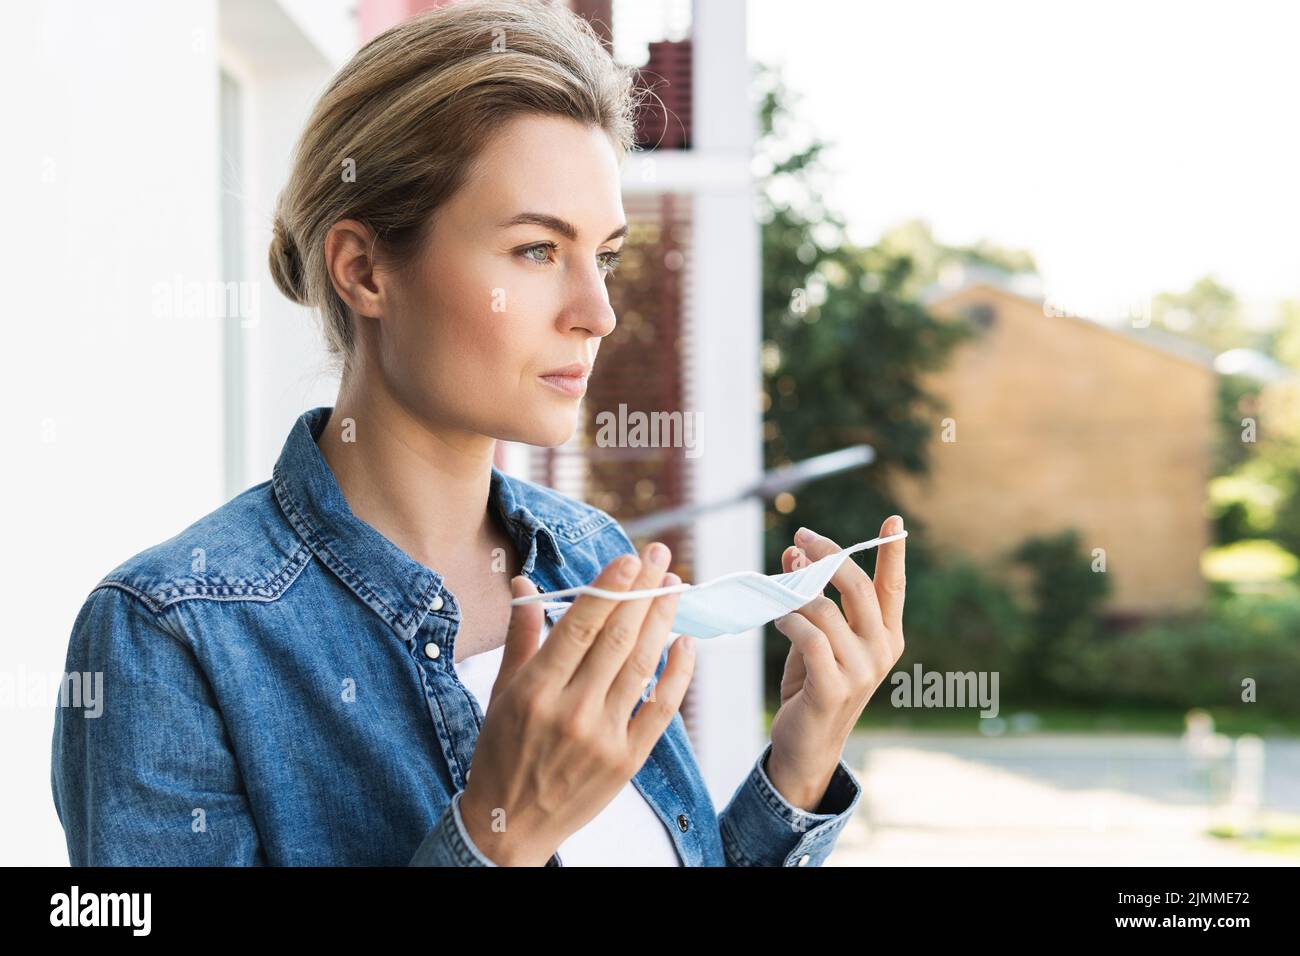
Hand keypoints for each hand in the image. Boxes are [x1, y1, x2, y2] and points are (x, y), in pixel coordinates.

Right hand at [458, 542, 694, 864]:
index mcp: (534, 690)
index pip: (579, 626)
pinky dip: (678, 676)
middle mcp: (570, 712)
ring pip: (640, 666)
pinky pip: (660, 710)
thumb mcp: (500, 692)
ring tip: (675, 587)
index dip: (608, 588)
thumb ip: (521, 636)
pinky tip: (686, 643)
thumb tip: (526, 584)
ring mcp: (602, 738)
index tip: (630, 558)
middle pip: (615, 639)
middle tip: (660, 558)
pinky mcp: (626, 761)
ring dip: (661, 621)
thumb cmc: (501, 752)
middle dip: (641, 592)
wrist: (510, 825)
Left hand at [767, 515, 906, 810]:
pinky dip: (789, 621)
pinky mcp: (834, 688)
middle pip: (859, 588)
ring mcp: (861, 672)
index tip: (893, 521)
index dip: (893, 553)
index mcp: (887, 636)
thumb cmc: (813, 684)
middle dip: (828, 555)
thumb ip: (811, 597)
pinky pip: (809, 638)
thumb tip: (795, 551)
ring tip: (778, 593)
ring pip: (826, 611)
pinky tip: (778, 618)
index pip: (892, 587)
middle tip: (800, 537)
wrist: (808, 744)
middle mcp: (881, 651)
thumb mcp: (816, 635)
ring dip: (796, 594)